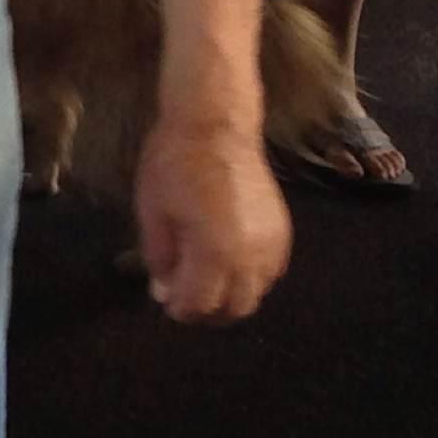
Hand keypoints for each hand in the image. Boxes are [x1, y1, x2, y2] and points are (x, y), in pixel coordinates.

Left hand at [134, 110, 290, 323]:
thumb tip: (164, 292)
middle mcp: (251, 257)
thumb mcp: (153, 212)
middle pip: (235, 308)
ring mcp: (273, 245)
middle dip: (207, 311)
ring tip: (204, 281)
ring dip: (231, 297)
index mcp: (215, 253)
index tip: (166, 302)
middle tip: (184, 298)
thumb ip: (160, 259)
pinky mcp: (283, 232)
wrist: (217, 126)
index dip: (180, 309)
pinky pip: (270, 273)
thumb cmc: (174, 164)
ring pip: (256, 294)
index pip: (200, 304)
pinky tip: (228, 264)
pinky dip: (250, 279)